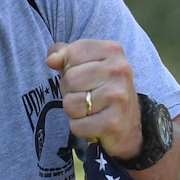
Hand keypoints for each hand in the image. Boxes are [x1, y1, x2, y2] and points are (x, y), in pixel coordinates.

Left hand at [46, 39, 141, 160]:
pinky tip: (94, 124)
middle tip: (88, 97)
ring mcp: (118, 97)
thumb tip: (51, 60)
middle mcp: (119, 70)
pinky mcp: (113, 123)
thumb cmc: (101, 91)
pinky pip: (76, 125)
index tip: (85, 76)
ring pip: (70, 104)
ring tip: (90, 110)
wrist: (128, 126)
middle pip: (70, 78)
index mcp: (113, 51)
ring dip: (74, 112)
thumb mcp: (87, 65)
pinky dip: (80, 128)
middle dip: (71, 91)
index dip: (69, 68)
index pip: (72, 53)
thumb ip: (66, 54)